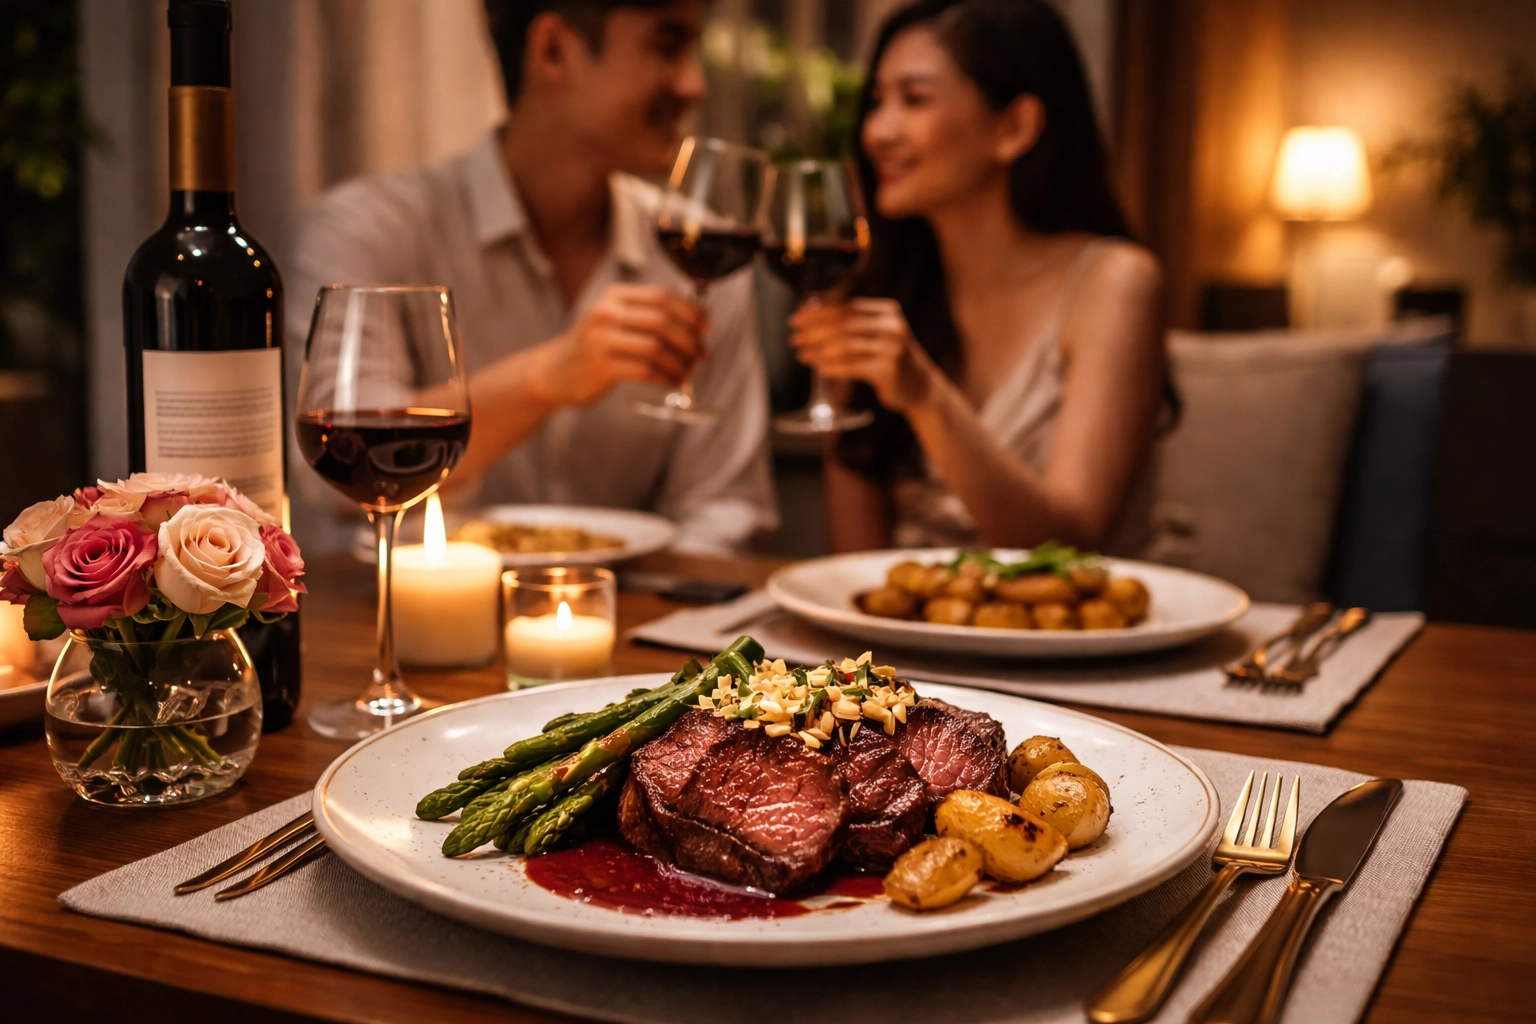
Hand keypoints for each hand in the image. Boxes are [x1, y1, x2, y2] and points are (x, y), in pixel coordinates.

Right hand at [535, 284, 707, 406]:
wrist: (554, 372)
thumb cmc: (595, 347)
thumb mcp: (616, 320)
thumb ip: (649, 316)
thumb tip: (699, 325)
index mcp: (615, 296)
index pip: (663, 297)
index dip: (692, 311)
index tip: (708, 327)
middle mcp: (606, 313)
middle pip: (663, 321)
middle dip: (690, 339)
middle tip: (703, 354)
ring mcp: (601, 340)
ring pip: (656, 347)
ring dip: (680, 362)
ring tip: (688, 372)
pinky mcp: (601, 367)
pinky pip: (645, 371)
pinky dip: (666, 378)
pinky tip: (673, 382)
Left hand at [788, 298, 937, 413]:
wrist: (921, 386)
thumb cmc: (890, 358)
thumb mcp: (876, 333)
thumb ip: (850, 322)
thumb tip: (809, 312)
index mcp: (887, 310)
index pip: (845, 305)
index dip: (817, 311)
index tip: (796, 319)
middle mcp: (891, 325)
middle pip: (843, 323)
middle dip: (813, 330)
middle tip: (794, 338)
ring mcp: (892, 347)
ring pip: (845, 345)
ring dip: (818, 350)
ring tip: (801, 355)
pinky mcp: (888, 369)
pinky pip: (852, 366)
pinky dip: (832, 366)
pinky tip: (819, 368)